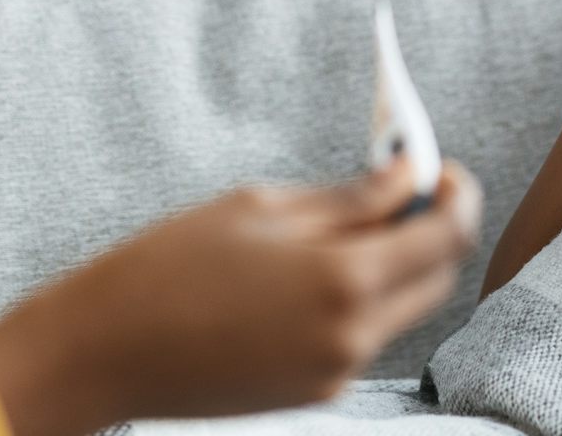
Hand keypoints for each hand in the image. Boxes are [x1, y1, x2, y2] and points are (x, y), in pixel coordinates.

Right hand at [0, 160, 481, 435]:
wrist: (104, 352)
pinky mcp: (314, 392)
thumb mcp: (262, 207)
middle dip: (433, 229)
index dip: (457, 195)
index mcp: (343, 280)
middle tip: (401, 188)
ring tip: (345, 221)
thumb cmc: (170, 265)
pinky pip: (362, 336)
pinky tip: (310, 269)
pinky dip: (359, 297)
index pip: (448, 236)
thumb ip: (349, 197)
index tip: (440, 168)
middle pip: (437, 278)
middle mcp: (352, 336)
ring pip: (402, 309)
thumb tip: (408, 176)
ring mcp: (335, 372)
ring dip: (395, 263)